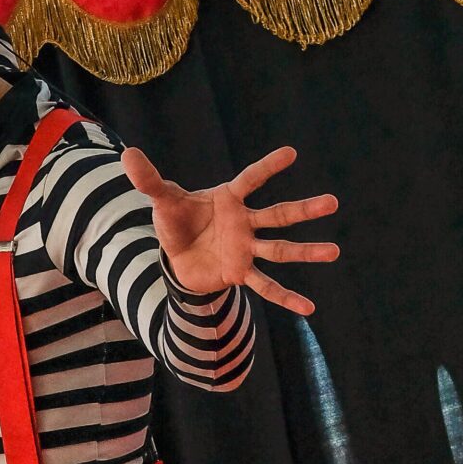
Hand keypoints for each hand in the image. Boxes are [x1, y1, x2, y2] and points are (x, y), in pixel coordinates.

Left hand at [122, 144, 339, 316]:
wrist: (178, 259)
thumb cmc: (177, 223)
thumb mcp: (162, 201)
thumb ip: (149, 180)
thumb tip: (128, 154)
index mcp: (229, 199)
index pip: (250, 180)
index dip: (268, 167)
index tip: (291, 154)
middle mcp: (244, 223)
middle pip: (278, 215)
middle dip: (305, 210)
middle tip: (332, 202)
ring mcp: (246, 249)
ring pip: (280, 249)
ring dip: (307, 251)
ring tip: (334, 251)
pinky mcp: (241, 273)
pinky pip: (266, 286)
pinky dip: (286, 297)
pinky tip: (309, 309)